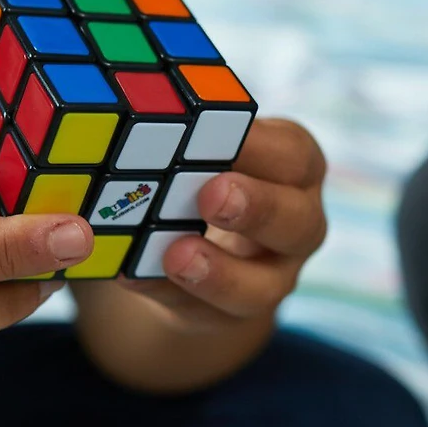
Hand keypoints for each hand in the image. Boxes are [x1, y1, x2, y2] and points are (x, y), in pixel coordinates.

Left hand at [117, 119, 326, 333]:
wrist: (201, 240)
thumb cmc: (205, 171)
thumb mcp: (206, 147)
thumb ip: (188, 136)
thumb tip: (131, 111)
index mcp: (294, 169)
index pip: (292, 154)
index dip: (258, 147)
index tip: (216, 133)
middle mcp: (297, 223)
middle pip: (296, 222)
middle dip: (256, 208)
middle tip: (212, 195)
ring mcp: (271, 277)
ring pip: (262, 287)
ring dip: (219, 272)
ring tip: (177, 255)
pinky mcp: (231, 315)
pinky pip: (206, 314)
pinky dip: (166, 293)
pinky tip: (134, 275)